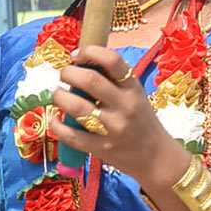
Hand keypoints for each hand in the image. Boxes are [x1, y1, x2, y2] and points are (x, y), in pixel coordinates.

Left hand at [48, 45, 189, 188]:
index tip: (76, 55)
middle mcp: (125, 106)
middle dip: (68, 73)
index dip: (89, 52)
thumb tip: (81, 61)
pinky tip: (53, 119)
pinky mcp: (102, 148)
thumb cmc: (141, 122)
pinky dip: (57, 126)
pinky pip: (72, 136)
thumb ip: (114, 80)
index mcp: (133, 88)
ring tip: (58, 95)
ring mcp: (113, 128)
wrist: (157, 157)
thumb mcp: (136, 95)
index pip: (112, 60)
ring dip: (60, 97)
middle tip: (64, 76)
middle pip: (89, 80)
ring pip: (77, 107)